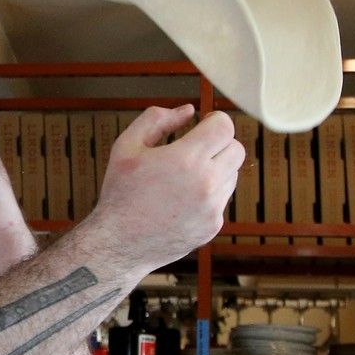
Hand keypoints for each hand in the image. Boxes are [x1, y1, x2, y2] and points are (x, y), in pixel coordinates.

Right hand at [89, 104, 243, 271]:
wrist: (118, 243)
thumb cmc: (119, 194)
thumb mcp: (126, 146)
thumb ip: (156, 119)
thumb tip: (187, 111)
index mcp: (185, 159)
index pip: (224, 127)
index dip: (215, 121)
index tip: (204, 125)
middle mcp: (205, 184)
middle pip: (236, 149)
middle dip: (219, 143)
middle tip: (196, 148)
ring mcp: (212, 208)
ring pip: (232, 175)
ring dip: (216, 169)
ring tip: (186, 176)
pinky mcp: (212, 226)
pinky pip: (222, 200)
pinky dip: (208, 195)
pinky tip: (183, 199)